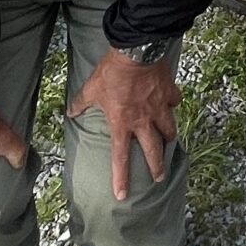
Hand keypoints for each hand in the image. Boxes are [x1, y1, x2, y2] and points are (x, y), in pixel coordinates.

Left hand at [72, 48, 178, 201]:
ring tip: (169, 142)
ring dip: (168, 138)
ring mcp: (159, 107)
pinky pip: (174, 102)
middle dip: (157, 166)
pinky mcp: (169, 92)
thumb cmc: (112, 72)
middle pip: (153, 150)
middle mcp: (143, 120)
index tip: (122, 194)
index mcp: (122, 123)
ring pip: (169, 129)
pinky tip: (172, 103)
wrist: (137, 51)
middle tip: (159, 176)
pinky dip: (173, 104)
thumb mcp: (91, 87)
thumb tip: (70, 111)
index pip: (120, 157)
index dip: (121, 178)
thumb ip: (81, 102)